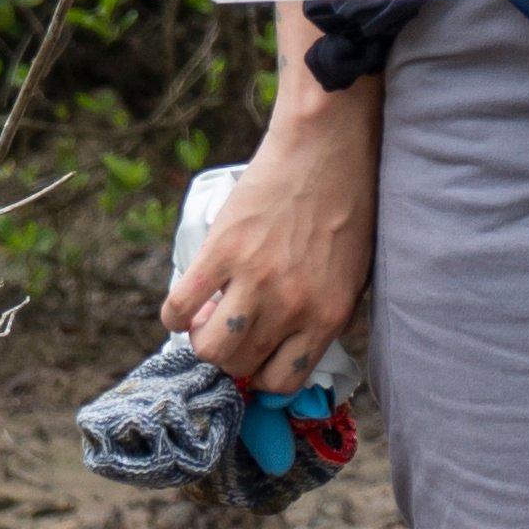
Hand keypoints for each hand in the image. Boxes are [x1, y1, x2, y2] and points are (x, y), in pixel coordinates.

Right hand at [169, 129, 372, 395]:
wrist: (327, 147)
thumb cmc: (348, 205)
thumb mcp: (354, 273)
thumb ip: (325, 313)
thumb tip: (289, 346)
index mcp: (328, 316)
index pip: (283, 381)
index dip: (262, 374)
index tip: (256, 355)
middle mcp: (292, 307)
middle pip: (242, 366)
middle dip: (232, 356)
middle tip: (229, 330)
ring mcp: (255, 279)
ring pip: (209, 348)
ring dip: (202, 341)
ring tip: (207, 319)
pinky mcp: (222, 250)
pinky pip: (179, 307)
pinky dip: (174, 315)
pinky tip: (183, 305)